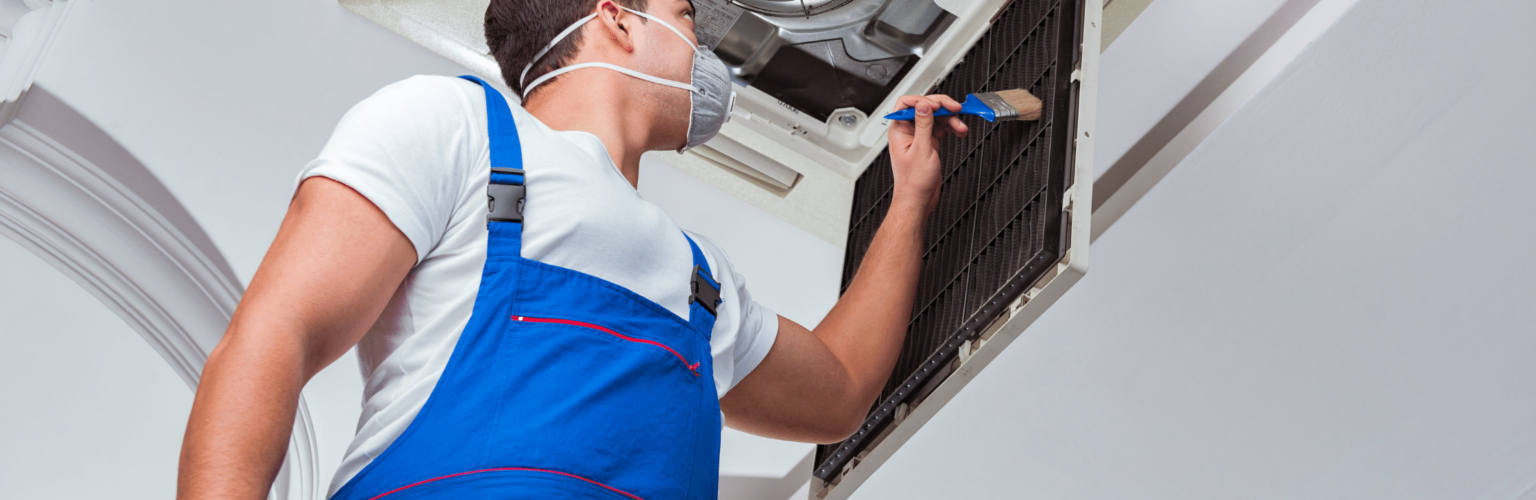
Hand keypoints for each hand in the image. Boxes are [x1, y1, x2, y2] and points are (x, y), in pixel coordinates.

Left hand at [887, 94, 967, 214]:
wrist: (919, 200)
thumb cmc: (913, 182)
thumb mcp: (921, 150)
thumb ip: (923, 125)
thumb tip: (923, 105)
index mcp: (899, 130)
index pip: (907, 103)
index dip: (923, 100)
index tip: (937, 105)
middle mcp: (909, 131)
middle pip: (925, 108)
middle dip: (942, 107)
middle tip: (956, 108)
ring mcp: (920, 137)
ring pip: (936, 118)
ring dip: (951, 120)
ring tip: (961, 127)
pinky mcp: (930, 143)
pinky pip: (942, 128)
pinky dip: (952, 128)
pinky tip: (960, 131)